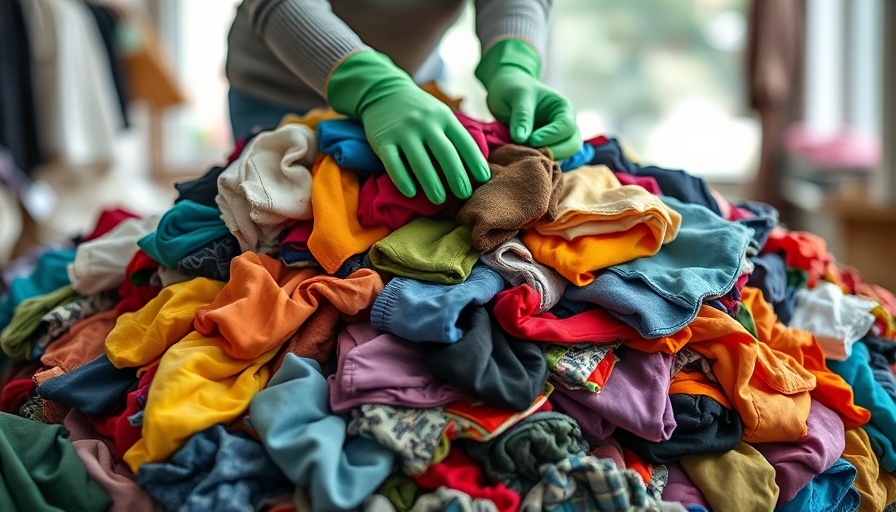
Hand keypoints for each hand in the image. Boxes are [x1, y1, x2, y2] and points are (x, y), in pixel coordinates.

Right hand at [327, 51, 489, 203]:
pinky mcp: (383, 141)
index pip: (464, 142)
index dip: (476, 161)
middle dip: (457, 176)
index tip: (484, 179)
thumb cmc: (419, 110)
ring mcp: (404, 132)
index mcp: (444, 117)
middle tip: (465, 195)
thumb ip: (455, 134)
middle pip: (445, 153)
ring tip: (439, 200)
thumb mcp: (440, 113)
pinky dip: (402, 179)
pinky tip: (411, 192)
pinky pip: (394, 164)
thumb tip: (477, 163)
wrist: (382, 91)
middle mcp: (425, 123)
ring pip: (420, 161)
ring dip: (431, 183)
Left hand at [476, 39, 581, 159]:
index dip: (550, 136)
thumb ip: (521, 116)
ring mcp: (557, 138)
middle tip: (529, 151)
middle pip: (572, 145)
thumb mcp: (517, 96)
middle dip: (553, 151)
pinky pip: (548, 159)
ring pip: (563, 156)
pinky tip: (523, 158)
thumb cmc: (513, 88)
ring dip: (545, 158)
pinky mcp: (546, 147)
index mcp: (563, 108)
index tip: (530, 140)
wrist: (505, 91)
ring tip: (524, 154)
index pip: (566, 127)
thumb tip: (522, 138)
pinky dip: (538, 161)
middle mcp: (565, 125)